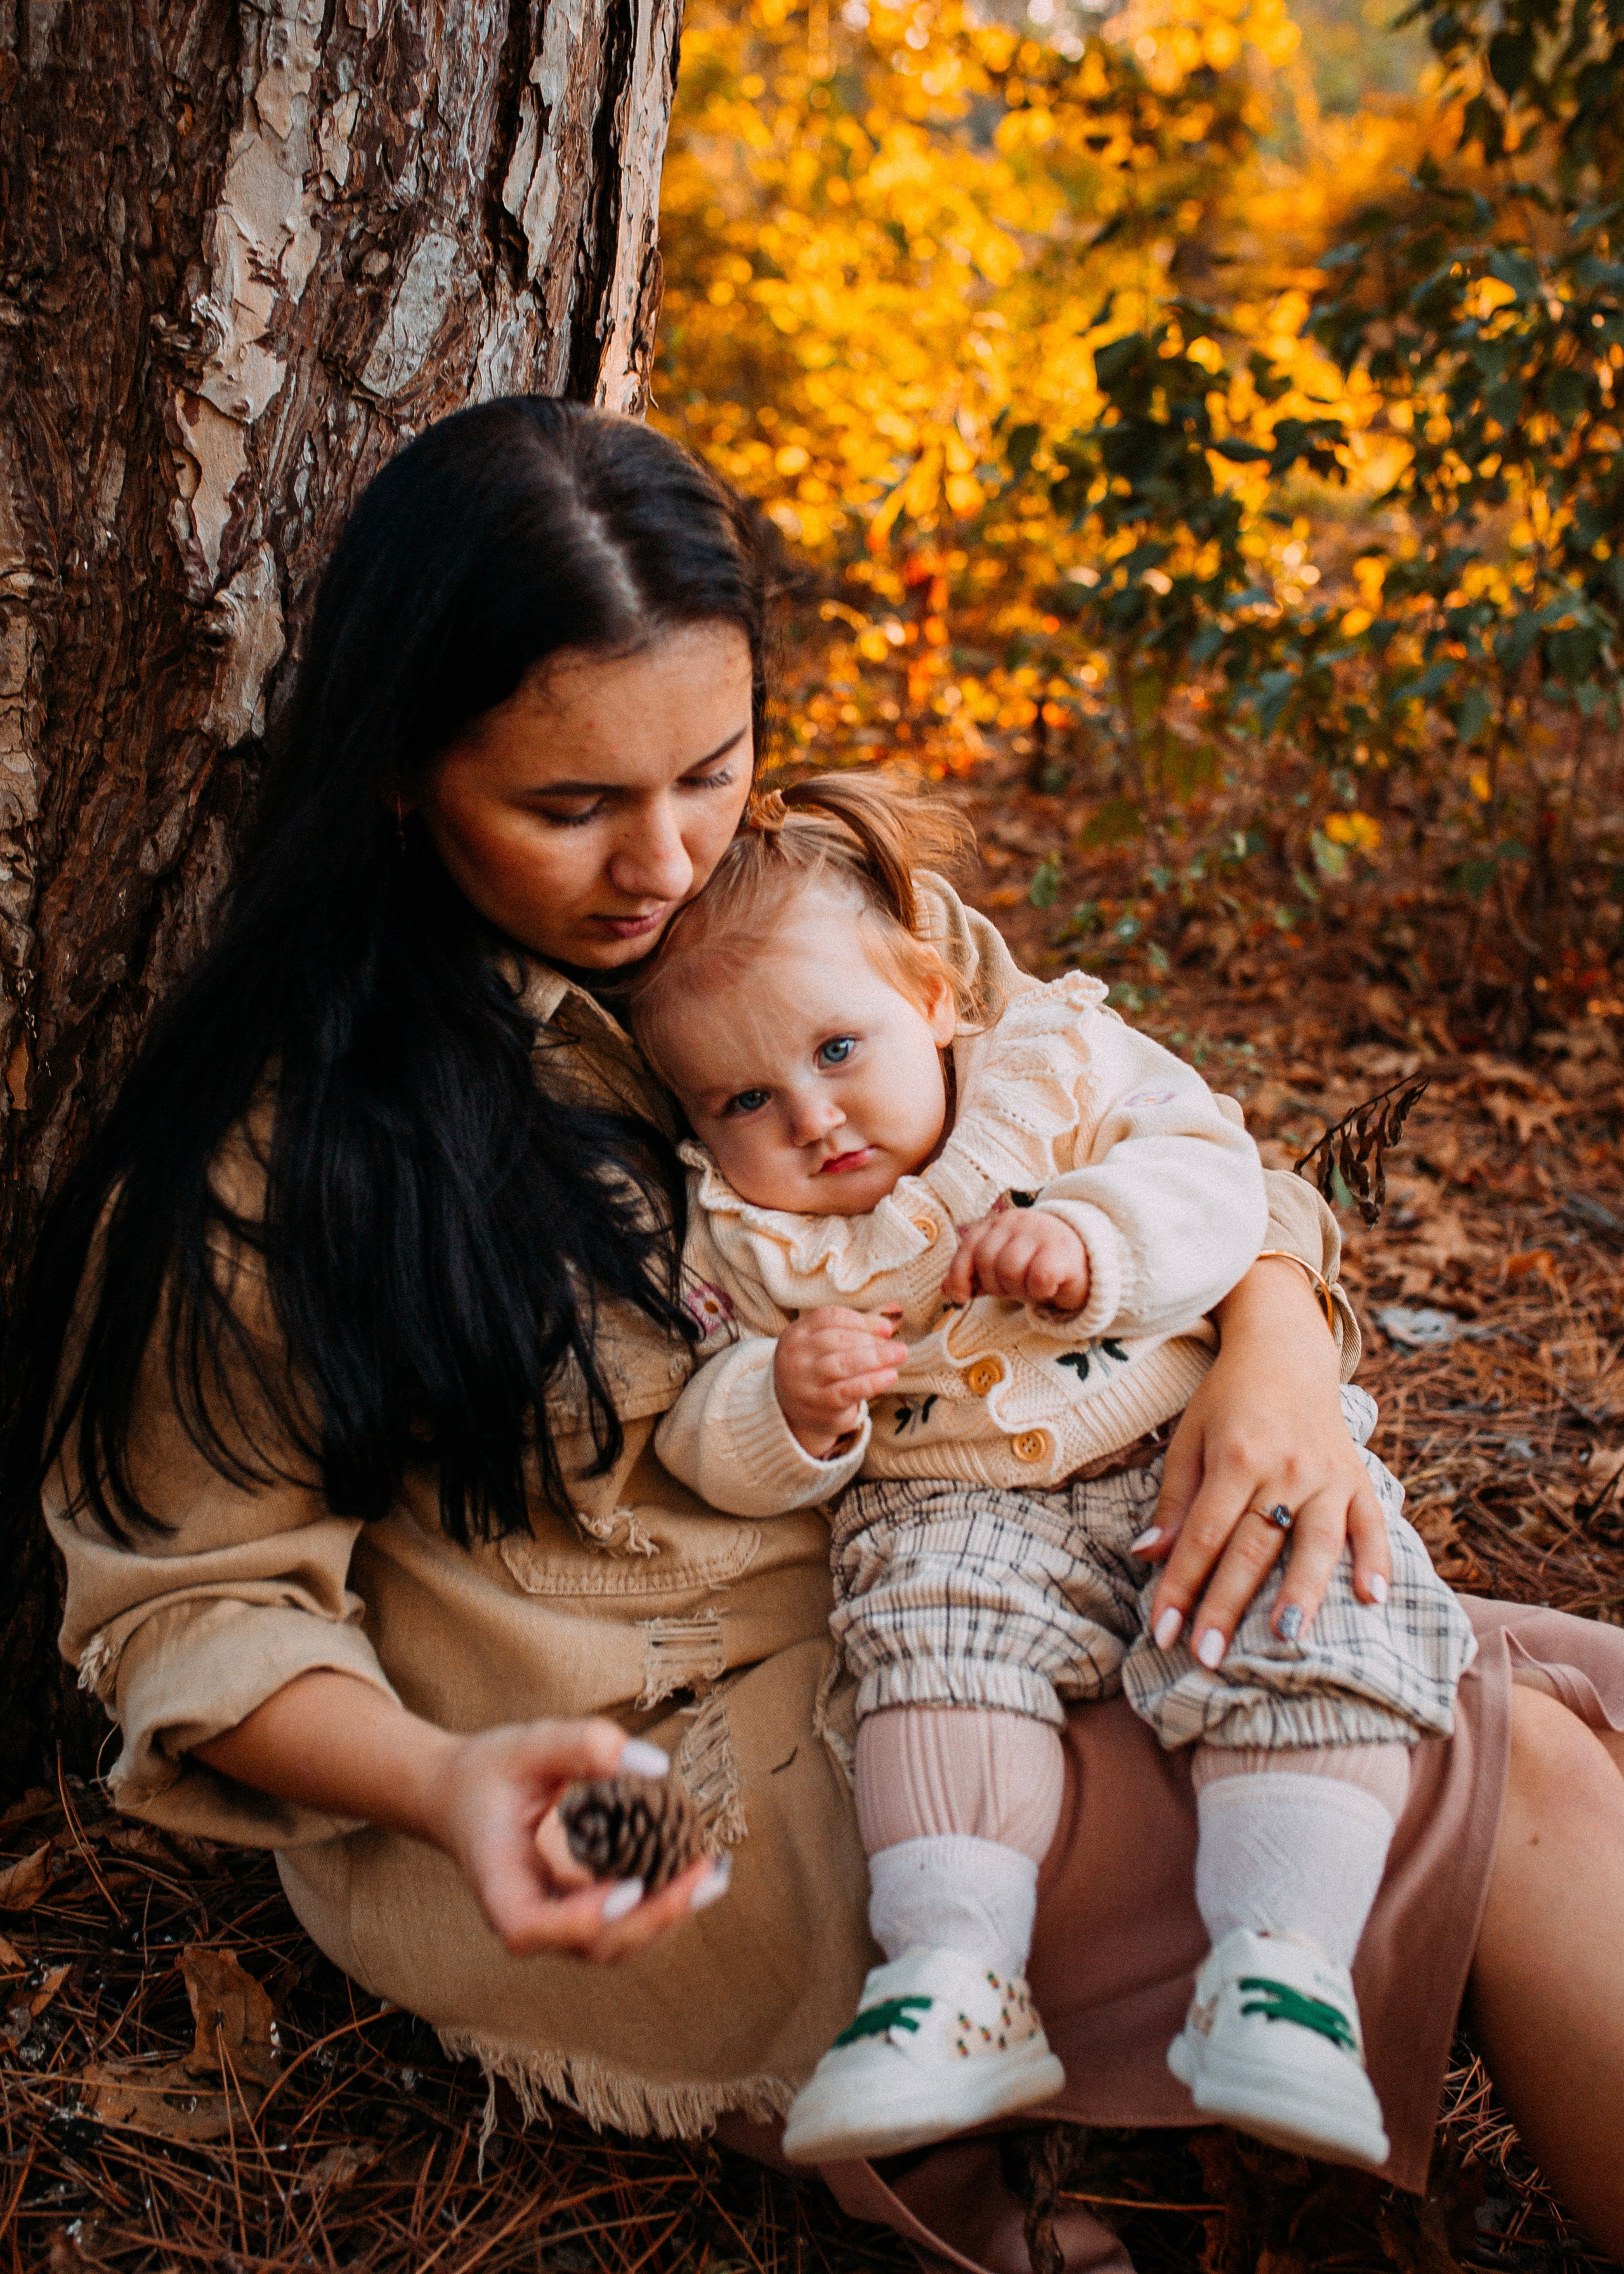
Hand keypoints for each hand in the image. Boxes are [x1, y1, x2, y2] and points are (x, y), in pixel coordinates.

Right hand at [428, 1721, 725, 1960]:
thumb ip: (584, 1744)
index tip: (629, 1889)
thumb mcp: (528, 1745)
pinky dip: (661, 1903)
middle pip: (590, 1944)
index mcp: (498, 1887)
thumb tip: (654, 1766)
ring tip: (714, 1875)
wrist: (461, 1795)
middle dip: (654, 1916)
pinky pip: (622, 1923)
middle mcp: (527, 1917)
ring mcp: (555, 1922)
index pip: (531, 1926)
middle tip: (705, 1874)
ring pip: (614, 1942)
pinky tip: (697, 1873)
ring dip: (667, 1915)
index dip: (580, 1919)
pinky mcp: (577, 1912)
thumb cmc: (490, 1771)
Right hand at [774, 1305, 905, 1455]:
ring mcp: (803, 1382)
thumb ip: (856, 1330)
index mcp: (796, 1333)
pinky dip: (872, 1382)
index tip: (886, 1328)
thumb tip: (892, 1317)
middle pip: (837, 1340)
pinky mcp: (817, 1405)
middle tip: (899, 1347)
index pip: (829, 1318)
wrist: (796, 1412)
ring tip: (899, 1356)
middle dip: (872, 1341)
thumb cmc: (819, 1371)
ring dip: (876, 1358)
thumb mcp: (827, 1346)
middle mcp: (795, 1356)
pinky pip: (847, 1391)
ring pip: (842, 1364)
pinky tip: (890, 1376)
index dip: (862, 1321)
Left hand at [942, 1206, 1090, 1312]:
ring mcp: (1041, 1233)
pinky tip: (1049, 1287)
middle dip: (996, 1285)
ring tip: (1032, 1287)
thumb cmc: (1038, 1264)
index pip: (968, 1246)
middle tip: (1014, 1289)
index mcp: (997, 1224)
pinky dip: (1040, 1291)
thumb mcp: (1002, 1268)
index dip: (960, 1274)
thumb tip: (945, 1289)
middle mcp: (1017, 1222)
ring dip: (1019, 1289)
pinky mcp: (1062, 1251)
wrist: (1088, 1259)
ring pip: (1010, 1271)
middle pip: (987, 1261)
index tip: (961, 1297)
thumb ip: (975, 1275)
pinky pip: (1038, 1278)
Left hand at [1132, 1257, 1389, 1665]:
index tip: (1162, 1632)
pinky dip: (1377, 1560)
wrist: (1285, 1351)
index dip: (1181, 1585)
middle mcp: (1285, 1466)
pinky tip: (1375, 1600)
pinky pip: (1372, 1522)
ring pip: (1317, 1541)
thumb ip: (1173, 1500)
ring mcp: (1328, 1473)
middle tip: (1207, 1656)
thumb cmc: (1226, 1400)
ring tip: (1287, 1639)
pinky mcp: (1358, 1476)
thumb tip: (1147, 1556)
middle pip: (1254, 1546)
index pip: (1204, 1534)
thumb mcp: (1188, 1438)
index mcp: (1237, 1455)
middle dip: (1228, 1605)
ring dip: (1303, 1592)